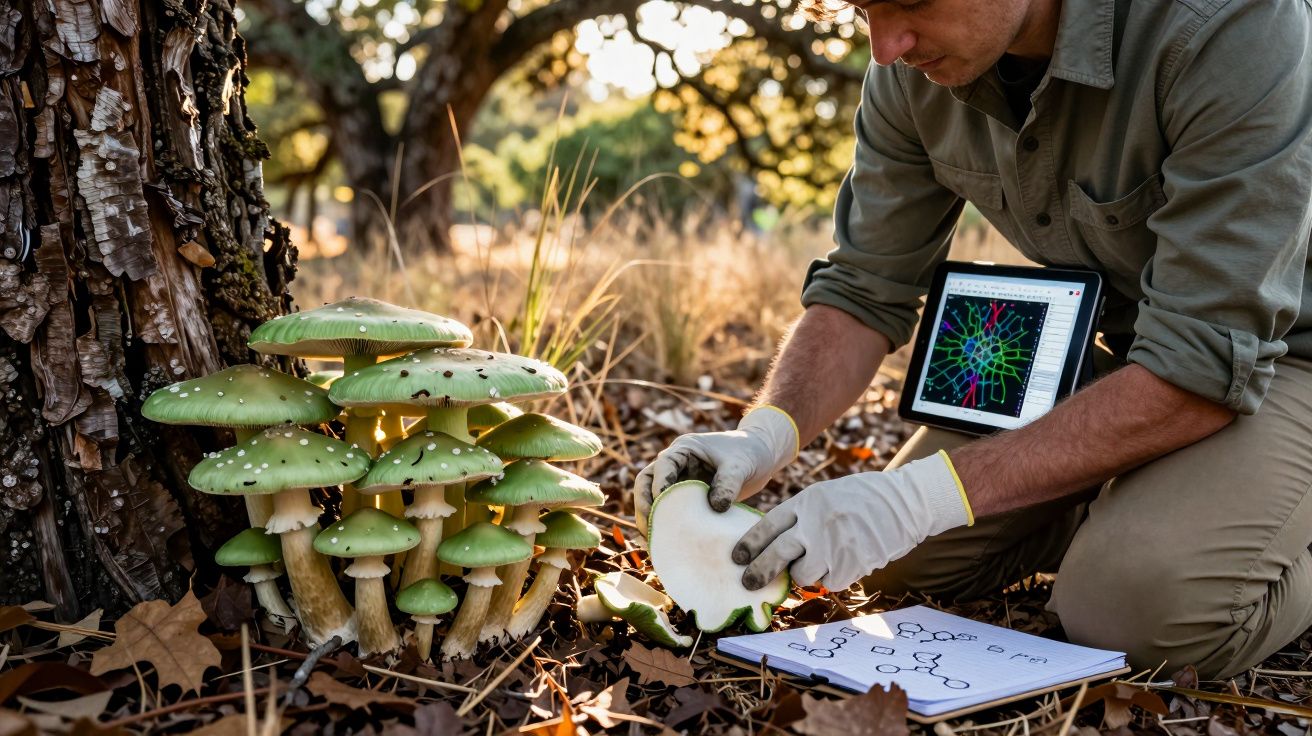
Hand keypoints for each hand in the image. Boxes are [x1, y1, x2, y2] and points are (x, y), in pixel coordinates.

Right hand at [633, 406, 798, 532]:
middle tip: (649, 529)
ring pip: (652, 498)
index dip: (659, 485)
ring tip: (652, 541)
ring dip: (649, 517)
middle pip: (646, 482)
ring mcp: (679, 480)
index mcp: (685, 449)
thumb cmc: (749, 453)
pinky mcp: (687, 497)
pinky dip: (664, 524)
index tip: (663, 505)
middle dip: (644, 504)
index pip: (662, 465)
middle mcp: (676, 464)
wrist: (761, 456)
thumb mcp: (740, 465)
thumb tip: (715, 507)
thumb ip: (728, 483)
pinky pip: (669, 510)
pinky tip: (665, 544)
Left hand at [731, 451, 974, 590]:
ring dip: (804, 575)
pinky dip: (833, 578)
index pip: (769, 525)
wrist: (906, 502)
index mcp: (807, 501)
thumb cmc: (862, 499)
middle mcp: (816, 523)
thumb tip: (774, 546)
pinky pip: (829, 582)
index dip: (750, 543)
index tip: (736, 558)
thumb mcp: (825, 495)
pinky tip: (845, 561)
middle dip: (759, 572)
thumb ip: (801, 517)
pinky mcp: (852, 564)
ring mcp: (834, 545)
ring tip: (819, 561)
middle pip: (778, 554)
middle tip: (749, 583)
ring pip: (802, 574)